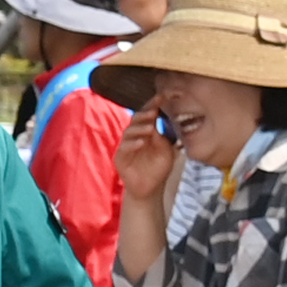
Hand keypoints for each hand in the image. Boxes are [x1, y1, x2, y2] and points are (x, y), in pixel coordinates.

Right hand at [116, 116, 181, 241]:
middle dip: (145, 114)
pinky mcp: (120, 158)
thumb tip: (156, 125)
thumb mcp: (166, 152)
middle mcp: (135, 136)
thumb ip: (162, 138)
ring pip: (129, 131)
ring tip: (150, 127)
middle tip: (154, 111)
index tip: (162, 96)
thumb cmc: (158, 169)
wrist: (150, 189)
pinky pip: (125, 148)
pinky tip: (142, 142)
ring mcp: (126, 146)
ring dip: (139, 128)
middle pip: (136, 119)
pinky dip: (133, 144)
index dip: (153, 105)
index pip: (148, 114)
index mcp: (146, 131)